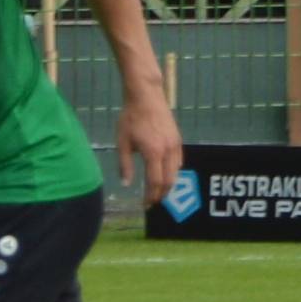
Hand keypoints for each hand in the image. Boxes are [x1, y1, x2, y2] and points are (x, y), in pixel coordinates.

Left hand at [116, 86, 181, 207]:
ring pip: (176, 172)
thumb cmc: (130, 118)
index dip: (150, 196)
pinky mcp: (178, 139)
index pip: (155, 182)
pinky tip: (165, 175)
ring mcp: (175, 144)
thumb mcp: (122, 142)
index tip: (145, 205)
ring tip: (158, 192)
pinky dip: (173, 172)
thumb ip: (125, 165)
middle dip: (161, 194)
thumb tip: (126, 184)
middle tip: (152, 202)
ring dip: (168, 185)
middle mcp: (168, 150)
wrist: (146, 96)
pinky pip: (178, 161)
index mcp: (153, 153)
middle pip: (169, 181)